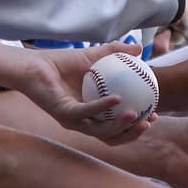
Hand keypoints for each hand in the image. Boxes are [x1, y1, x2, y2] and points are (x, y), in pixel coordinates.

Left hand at [20, 41, 153, 144]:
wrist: (34, 63)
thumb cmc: (61, 62)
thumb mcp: (94, 55)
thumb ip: (116, 52)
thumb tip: (140, 49)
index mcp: (93, 114)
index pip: (119, 127)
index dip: (137, 126)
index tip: (154, 115)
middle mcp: (83, 122)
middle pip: (112, 137)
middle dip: (133, 133)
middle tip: (149, 120)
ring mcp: (73, 120)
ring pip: (101, 132)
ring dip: (121, 126)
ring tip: (136, 114)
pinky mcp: (62, 114)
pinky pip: (86, 113)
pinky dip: (102, 107)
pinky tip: (117, 98)